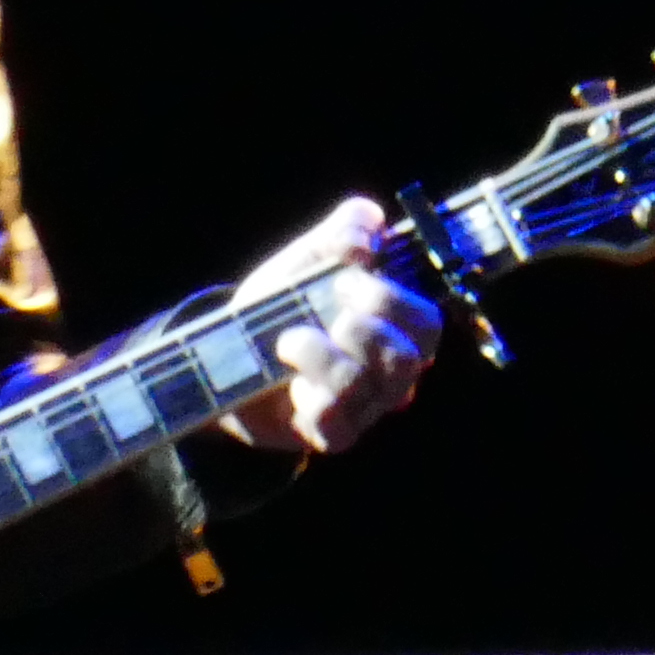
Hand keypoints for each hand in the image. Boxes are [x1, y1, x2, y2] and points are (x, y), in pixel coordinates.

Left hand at [218, 195, 438, 457]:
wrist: (229, 356)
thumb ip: (341, 234)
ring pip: (362, 387)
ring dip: (320, 355)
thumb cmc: (282, 308)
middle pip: (405, 358)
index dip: (390, 300)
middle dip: (361, 327)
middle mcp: (391, 374)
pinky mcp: (332, 434)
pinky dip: (308, 395)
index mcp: (396, 329)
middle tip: (323, 314)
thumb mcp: (307, 261)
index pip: (425, 323)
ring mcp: (364, 408)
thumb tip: (370, 220)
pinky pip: (334, 422)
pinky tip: (288, 380)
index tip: (345, 281)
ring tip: (287, 340)